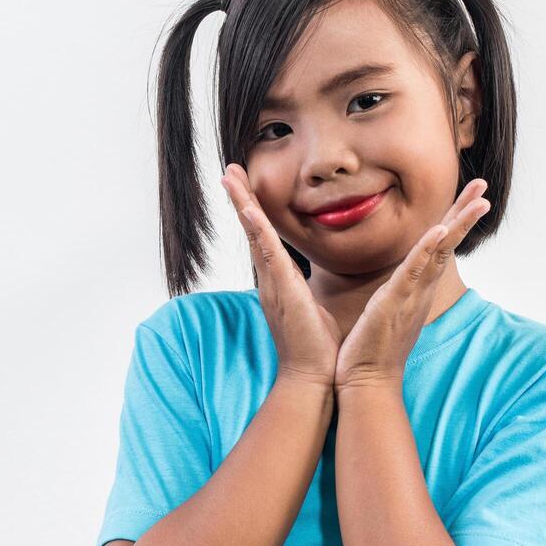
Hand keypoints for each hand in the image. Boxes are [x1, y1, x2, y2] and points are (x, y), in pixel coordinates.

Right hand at [221, 163, 342, 390]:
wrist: (313, 376)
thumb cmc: (317, 347)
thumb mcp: (311, 307)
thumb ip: (305, 290)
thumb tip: (309, 282)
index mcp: (279, 281)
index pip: (262, 238)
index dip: (253, 211)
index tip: (245, 185)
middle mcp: (269, 279)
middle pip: (250, 229)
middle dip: (239, 198)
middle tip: (228, 169)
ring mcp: (272, 283)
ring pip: (253, 234)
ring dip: (242, 204)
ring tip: (230, 176)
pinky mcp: (281, 289)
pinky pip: (265, 252)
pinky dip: (255, 228)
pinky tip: (248, 208)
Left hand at [334, 179, 491, 393]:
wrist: (365, 382)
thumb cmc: (369, 348)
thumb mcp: (384, 309)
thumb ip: (392, 291)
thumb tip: (392, 280)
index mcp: (415, 287)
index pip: (438, 246)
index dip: (453, 219)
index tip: (469, 194)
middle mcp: (420, 288)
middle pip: (447, 242)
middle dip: (465, 212)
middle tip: (483, 184)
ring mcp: (410, 294)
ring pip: (439, 252)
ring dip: (458, 223)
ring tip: (479, 199)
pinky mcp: (394, 302)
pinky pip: (414, 271)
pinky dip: (427, 250)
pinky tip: (440, 229)